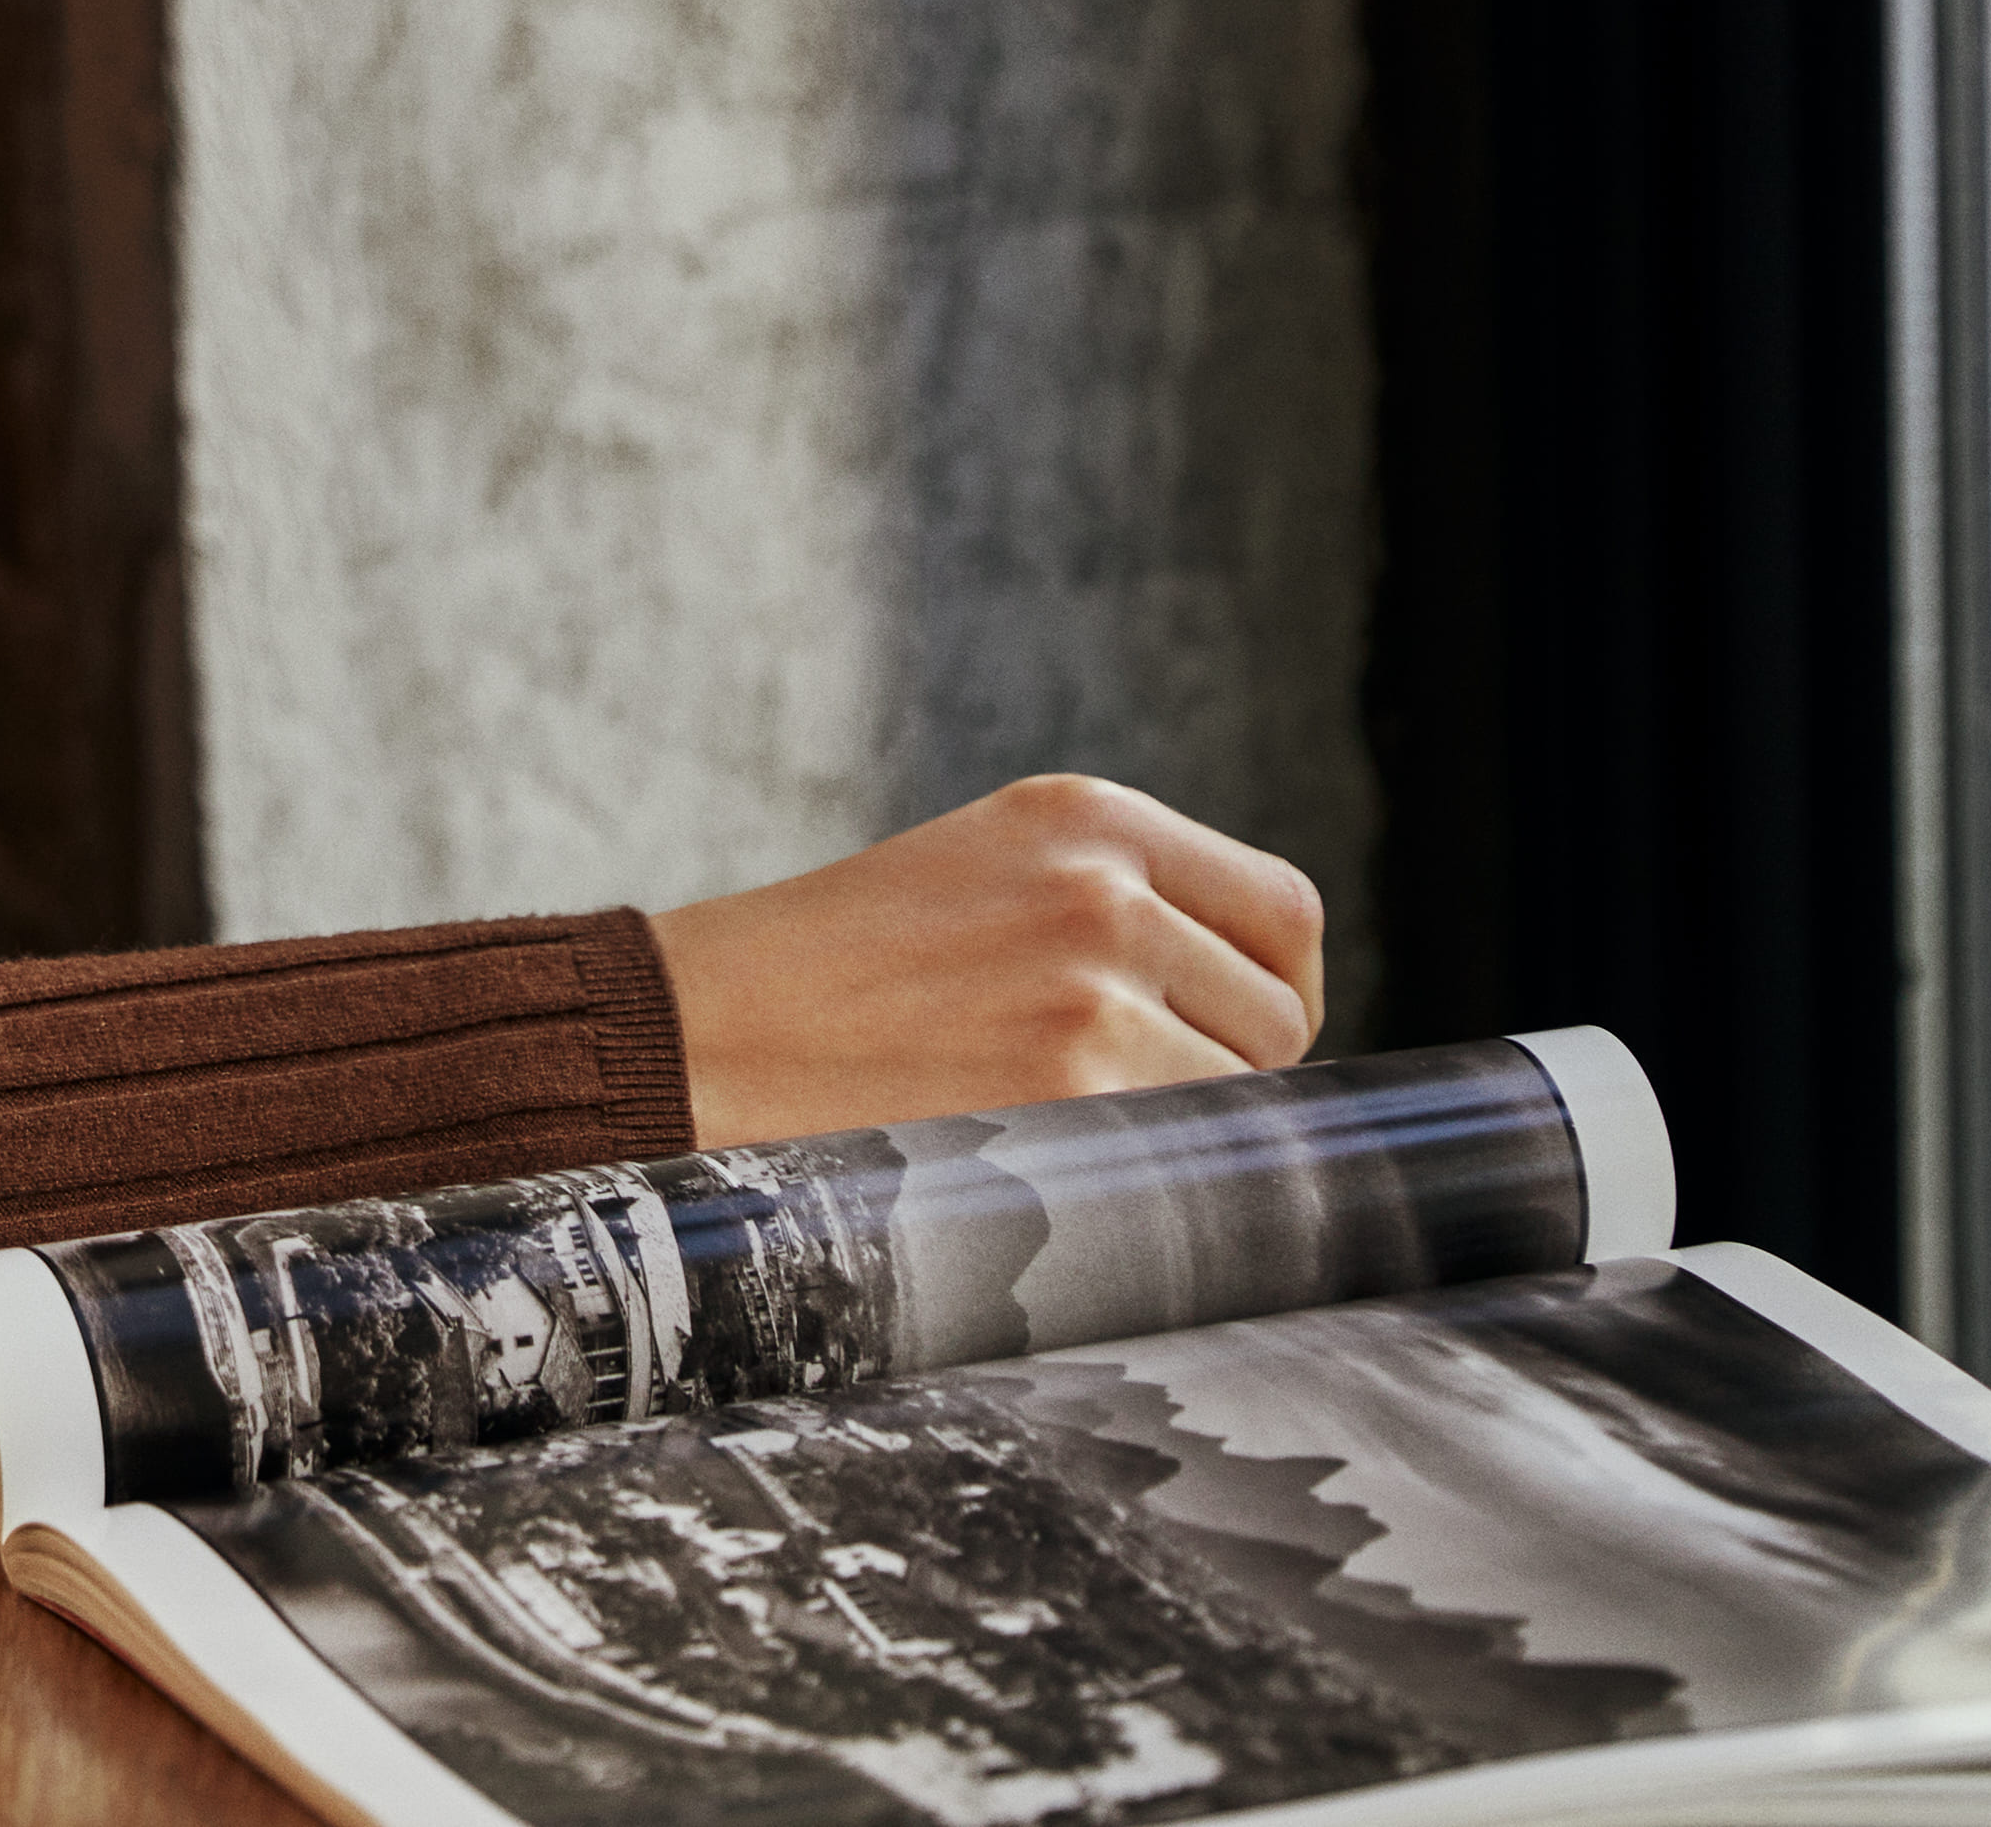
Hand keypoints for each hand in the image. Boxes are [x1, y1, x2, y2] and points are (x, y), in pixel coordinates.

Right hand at [649, 773, 1325, 1150]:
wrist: (706, 1030)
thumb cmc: (839, 971)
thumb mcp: (988, 872)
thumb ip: (1121, 903)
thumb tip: (1264, 1016)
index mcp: (1087, 816)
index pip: (1284, 911)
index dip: (1269, 991)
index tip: (1221, 1036)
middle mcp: (1104, 887)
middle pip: (1278, 1014)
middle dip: (1225, 1070)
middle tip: (1117, 1097)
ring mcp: (1093, 989)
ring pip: (1243, 1094)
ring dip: (1180, 1128)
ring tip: (1063, 1124)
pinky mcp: (1071, 1090)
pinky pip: (1185, 1156)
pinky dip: (1138, 1174)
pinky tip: (1049, 1158)